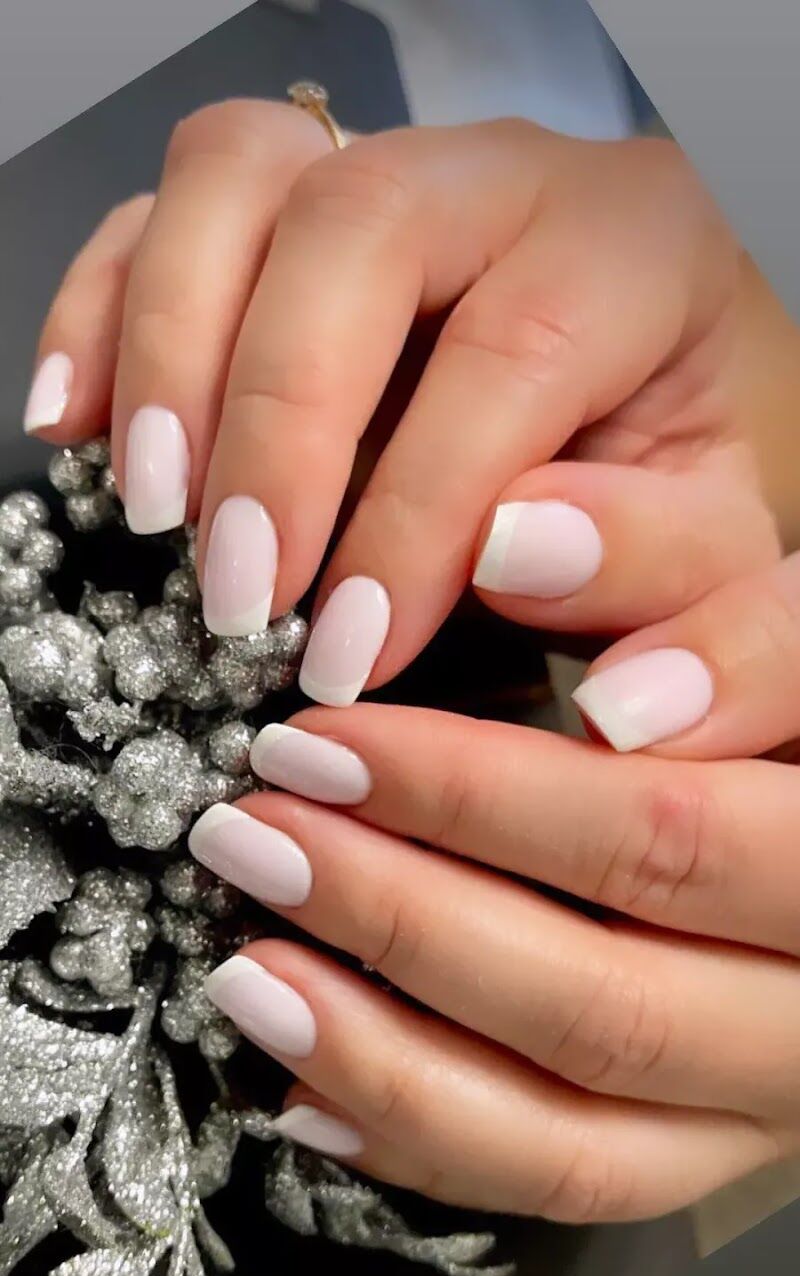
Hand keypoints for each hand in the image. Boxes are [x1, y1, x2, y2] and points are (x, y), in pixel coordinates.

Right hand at [25, 100, 779, 704]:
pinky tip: (81, 425)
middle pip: (349, 230)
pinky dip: (102, 310)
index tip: (350, 649)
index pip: (506, 356)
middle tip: (241, 592)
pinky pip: (162, 210)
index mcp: (632, 244)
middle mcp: (499, 174)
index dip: (411, 515)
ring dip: (168, 352)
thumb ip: (656, 556)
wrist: (655, 379)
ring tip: (156, 511)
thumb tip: (511, 553)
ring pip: (236, 177)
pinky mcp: (286, 207)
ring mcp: (378, 168)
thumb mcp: (719, 531)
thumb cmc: (681, 460)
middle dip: (273, 423)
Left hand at [186, 551, 799, 1223]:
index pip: (668, 840)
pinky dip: (424, 1141)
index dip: (479, 796)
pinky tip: (304, 1085)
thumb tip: (508, 544)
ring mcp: (762, 1101)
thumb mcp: (762, 614)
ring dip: (387, 1052)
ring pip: (576, 1130)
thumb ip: (664, 574)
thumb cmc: (783, 697)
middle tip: (257, 832)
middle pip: (605, 1003)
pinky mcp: (701, 1152)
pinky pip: (560, 1185)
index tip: (322, 740)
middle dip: (403, 920)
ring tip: (247, 965)